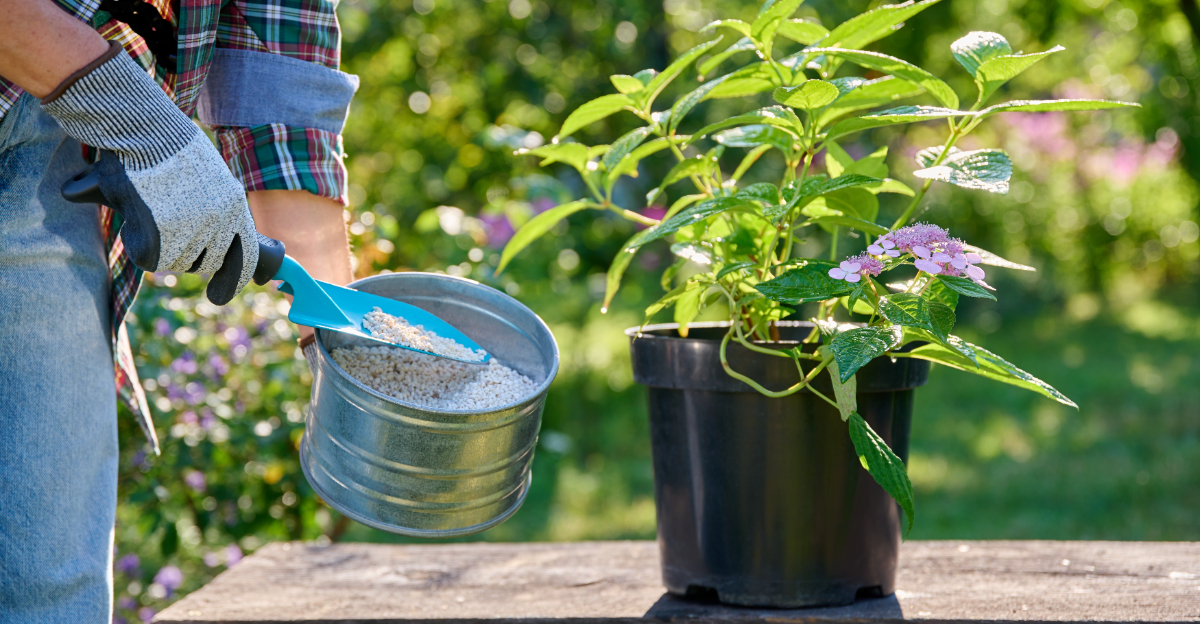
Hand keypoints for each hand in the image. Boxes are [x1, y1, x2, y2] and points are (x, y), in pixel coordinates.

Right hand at [41, 41, 258, 304]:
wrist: (145, 130)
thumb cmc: (170, 147)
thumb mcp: (209, 176)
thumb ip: (216, 210)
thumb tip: (225, 249)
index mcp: (236, 207)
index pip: (245, 256)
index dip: (233, 279)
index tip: (219, 297)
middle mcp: (221, 222)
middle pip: (205, 263)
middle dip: (188, 256)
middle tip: (170, 234)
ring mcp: (193, 230)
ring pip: (176, 262)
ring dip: (162, 247)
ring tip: (152, 212)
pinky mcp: (162, 237)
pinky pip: (150, 259)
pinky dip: (137, 242)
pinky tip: (135, 218)